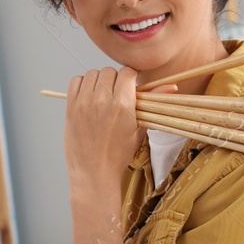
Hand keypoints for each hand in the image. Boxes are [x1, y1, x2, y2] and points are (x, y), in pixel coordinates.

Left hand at [63, 69, 178, 187]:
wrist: (94, 172)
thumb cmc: (119, 154)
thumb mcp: (140, 129)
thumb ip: (152, 104)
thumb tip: (173, 87)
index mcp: (123, 104)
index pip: (127, 72)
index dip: (130, 78)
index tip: (129, 87)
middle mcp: (102, 100)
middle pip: (110, 71)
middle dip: (115, 80)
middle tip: (116, 95)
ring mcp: (84, 102)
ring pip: (92, 74)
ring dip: (99, 81)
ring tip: (102, 97)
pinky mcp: (70, 107)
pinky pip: (75, 81)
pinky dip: (82, 85)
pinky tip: (88, 97)